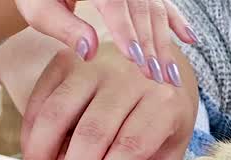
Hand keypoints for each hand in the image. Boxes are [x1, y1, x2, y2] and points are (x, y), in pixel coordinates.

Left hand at [14, 0, 195, 81]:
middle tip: (160, 80)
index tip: (137, 62)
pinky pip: (163, 3)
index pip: (115, 6)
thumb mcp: (39, 8)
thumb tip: (90, 50)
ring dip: (166, 43)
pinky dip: (177, 21)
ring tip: (171, 76)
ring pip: (155, 10)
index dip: (127, 34)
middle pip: (142, 11)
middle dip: (152, 47)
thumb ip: (63, 27)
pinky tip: (190, 39)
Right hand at [16, 41, 197, 159]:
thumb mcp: (168, 148)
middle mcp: (129, 77)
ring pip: (58, 114)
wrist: (155, 60)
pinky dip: (30, 135)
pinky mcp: (67, 59)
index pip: (129, 147)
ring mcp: (94, 64)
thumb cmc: (160, 117)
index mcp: (161, 102)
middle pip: (92, 133)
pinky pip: (40, 100)